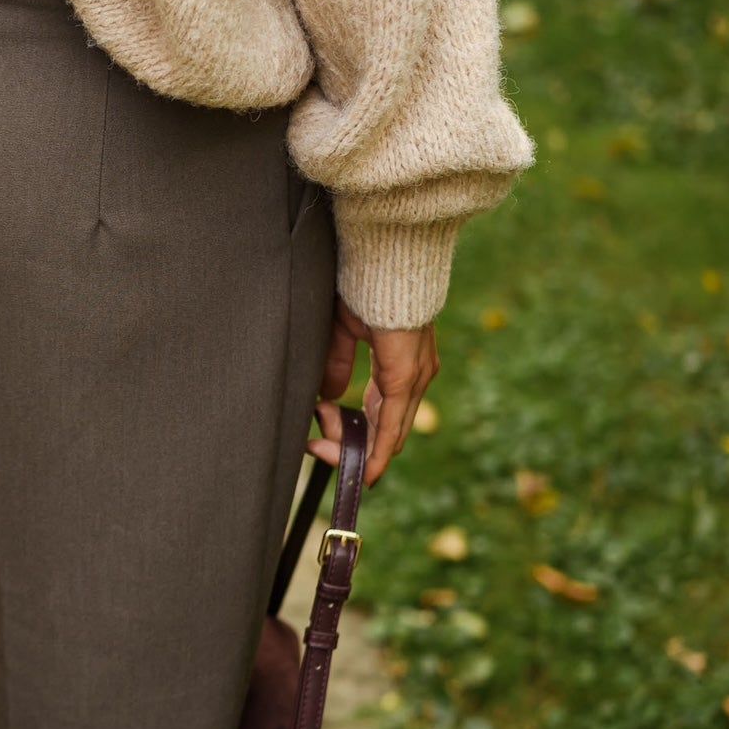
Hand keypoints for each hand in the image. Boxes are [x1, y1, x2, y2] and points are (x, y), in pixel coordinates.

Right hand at [307, 300, 438, 486]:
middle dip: (347, 445)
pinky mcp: (405, 376)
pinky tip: (365, 472)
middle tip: (314, 446)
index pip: (381, 414)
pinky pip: (391, 423)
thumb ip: (337, 363)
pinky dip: (377, 449)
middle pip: (384, 430)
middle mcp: (414, 374)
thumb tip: (329, 396)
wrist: (383, 256)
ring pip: (386, 432)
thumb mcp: (343, 329)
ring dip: (351, 444)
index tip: (320, 437)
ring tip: (319, 442)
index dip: (353, 433)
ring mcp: (414, 376)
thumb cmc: (363, 283)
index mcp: (400, 364)